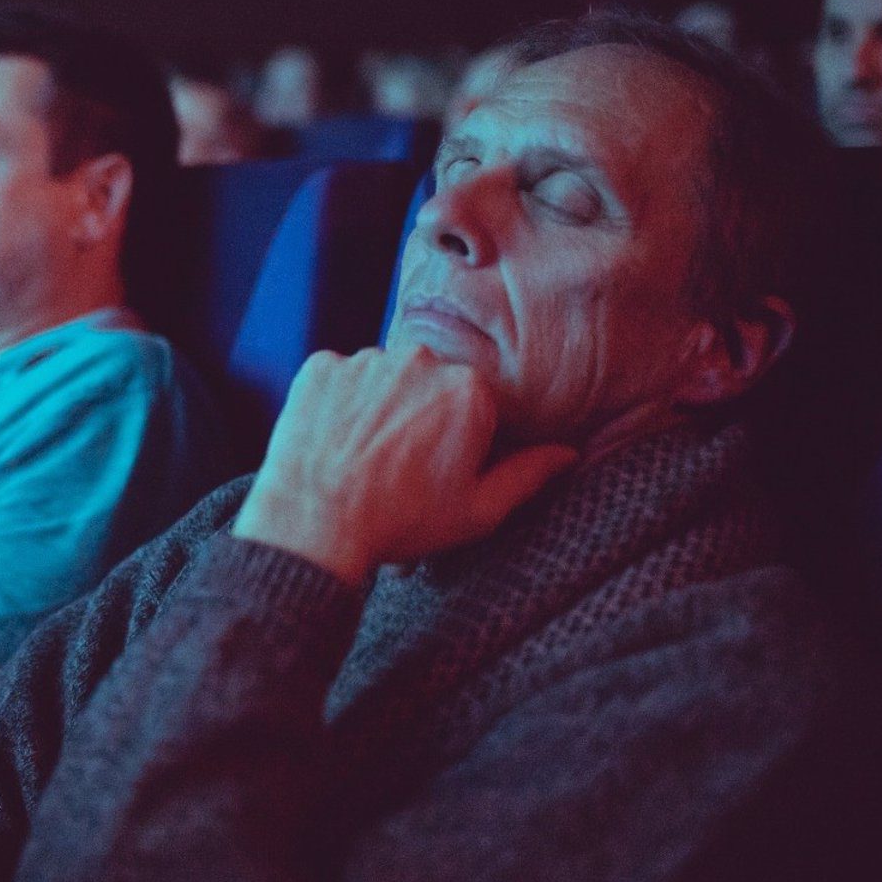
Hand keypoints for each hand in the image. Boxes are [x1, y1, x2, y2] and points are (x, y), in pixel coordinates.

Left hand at [233, 346, 577, 583]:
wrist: (314, 523)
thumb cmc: (400, 521)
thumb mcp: (477, 511)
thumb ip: (527, 475)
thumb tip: (567, 453)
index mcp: (469, 389)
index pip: (476, 404)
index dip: (460, 440)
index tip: (437, 470)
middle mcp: (420, 359)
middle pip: (429, 384)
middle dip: (419, 417)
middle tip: (397, 466)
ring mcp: (366, 359)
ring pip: (383, 378)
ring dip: (378, 406)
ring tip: (361, 455)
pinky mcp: (320, 365)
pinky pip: (338, 377)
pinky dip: (338, 402)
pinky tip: (333, 440)